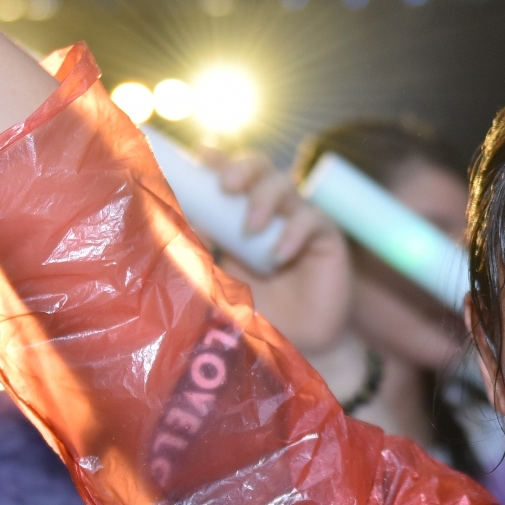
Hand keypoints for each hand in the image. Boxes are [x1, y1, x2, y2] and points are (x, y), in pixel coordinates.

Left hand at [196, 148, 352, 356]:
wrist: (293, 346)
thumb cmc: (253, 316)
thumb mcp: (216, 284)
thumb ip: (198, 255)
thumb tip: (177, 222)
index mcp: (237, 216)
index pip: (228, 174)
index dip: (216, 160)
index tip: (200, 157)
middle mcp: (269, 211)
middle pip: (259, 167)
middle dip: (241, 168)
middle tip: (226, 186)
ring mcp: (297, 221)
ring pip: (285, 184)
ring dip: (264, 199)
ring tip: (251, 228)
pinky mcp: (327, 238)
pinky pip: (313, 220)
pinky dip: (295, 231)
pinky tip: (280, 255)